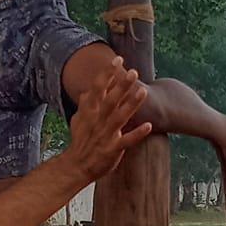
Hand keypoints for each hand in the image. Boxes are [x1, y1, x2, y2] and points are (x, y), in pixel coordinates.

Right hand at [66, 57, 151, 180]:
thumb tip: (87, 90)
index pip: (97, 89)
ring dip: (131, 105)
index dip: (107, 74)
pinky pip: (126, 141)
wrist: (76, 166)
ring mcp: (105, 135)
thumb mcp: (78, 120)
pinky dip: (137, 134)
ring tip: (143, 92)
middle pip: (110, 100)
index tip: (117, 59)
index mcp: (89, 112)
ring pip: (119, 118)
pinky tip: (148, 126)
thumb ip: (85, 104)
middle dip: (121, 86)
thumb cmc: (80, 141)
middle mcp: (97, 121)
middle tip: (134, 72)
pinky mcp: (112, 149)